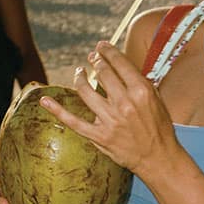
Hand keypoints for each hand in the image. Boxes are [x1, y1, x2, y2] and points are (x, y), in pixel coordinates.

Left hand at [38, 41, 181, 176]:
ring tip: (78, 71)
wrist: (158, 157)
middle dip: (95, 62)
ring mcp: (110, 120)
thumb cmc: (158, 128)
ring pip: (86, 91)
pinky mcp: (99, 135)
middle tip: (91, 57)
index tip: (101, 46)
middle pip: (103, 74)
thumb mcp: (156, 100)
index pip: (120, 65)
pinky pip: (73, 121)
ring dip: (80, 77)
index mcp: (141, 92)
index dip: (108, 52)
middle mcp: (125, 104)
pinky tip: (44, 100)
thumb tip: (122, 66)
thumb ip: (140, 83)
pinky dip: (57, 110)